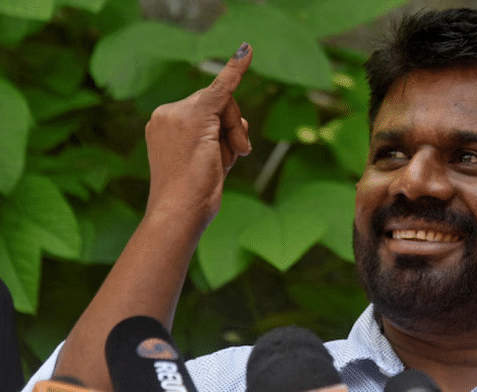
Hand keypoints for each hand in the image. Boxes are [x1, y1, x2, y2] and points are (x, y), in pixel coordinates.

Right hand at [144, 43, 252, 224]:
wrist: (178, 211)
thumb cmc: (192, 197)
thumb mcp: (209, 162)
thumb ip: (222, 138)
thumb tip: (241, 124)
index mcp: (165, 124)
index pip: (205, 113)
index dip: (221, 128)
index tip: (216, 143)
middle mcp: (166, 113)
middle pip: (218, 106)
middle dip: (231, 131)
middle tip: (229, 158)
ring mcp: (177, 113)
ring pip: (226, 107)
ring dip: (233, 136)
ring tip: (220, 162)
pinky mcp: (195, 116)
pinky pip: (222, 87)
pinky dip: (235, 69)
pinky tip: (247, 51)